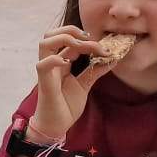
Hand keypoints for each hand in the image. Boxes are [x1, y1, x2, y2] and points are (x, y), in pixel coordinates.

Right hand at [31, 24, 117, 142]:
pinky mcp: (44, 83)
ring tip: (80, 46)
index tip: (104, 46)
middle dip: (71, 30)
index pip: (68, 40)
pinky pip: (43, 65)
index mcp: (61, 62)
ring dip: (63, 39)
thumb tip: (112, 58)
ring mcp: (47, 72)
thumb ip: (95, 71)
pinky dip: (54, 60)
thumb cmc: (66, 106)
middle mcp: (52, 63)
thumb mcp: (85, 85)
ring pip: (44, 44)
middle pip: (51, 34)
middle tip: (89, 39)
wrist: (56, 126)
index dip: (85, 37)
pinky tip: (68, 62)